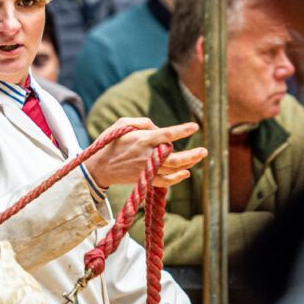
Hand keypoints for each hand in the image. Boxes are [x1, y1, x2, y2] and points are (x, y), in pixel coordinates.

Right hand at [83, 118, 206, 187]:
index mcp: (142, 139)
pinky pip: (165, 181)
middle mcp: (147, 155)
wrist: (99, 167)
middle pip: (175, 158)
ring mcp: (147, 169)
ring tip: (199, 156)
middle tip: (205, 150)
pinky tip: (185, 173)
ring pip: (173, 169)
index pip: (167, 135)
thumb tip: (158, 128)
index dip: (182, 131)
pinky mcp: (145, 179)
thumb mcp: (122, 124)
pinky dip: (177, 178)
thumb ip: (143, 122)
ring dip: (188, 163)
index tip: (195, 127)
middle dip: (192, 155)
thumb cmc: (110, 142)